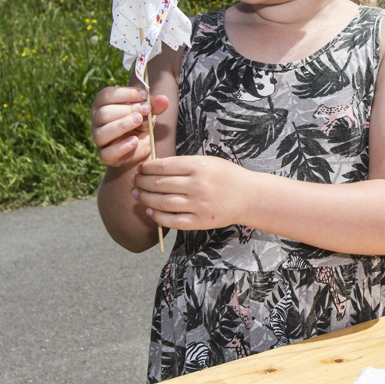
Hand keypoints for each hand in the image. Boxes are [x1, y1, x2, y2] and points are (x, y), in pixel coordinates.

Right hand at [91, 86, 169, 167]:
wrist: (141, 146)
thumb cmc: (140, 122)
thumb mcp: (148, 111)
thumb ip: (154, 105)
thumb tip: (163, 100)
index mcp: (103, 105)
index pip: (106, 95)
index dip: (125, 93)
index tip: (144, 95)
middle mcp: (97, 121)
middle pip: (104, 113)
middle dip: (127, 109)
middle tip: (146, 109)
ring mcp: (99, 139)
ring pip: (102, 133)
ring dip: (122, 125)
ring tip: (139, 121)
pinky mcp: (105, 155)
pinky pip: (108, 153)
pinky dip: (122, 147)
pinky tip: (135, 141)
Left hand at [132, 155, 246, 229]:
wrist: (249, 196)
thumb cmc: (227, 176)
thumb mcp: (208, 161)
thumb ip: (184, 164)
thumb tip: (155, 167)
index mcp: (199, 166)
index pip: (164, 166)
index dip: (147, 168)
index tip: (140, 168)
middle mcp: (197, 185)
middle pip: (159, 184)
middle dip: (142, 182)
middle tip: (134, 181)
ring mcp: (198, 205)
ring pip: (162, 202)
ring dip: (145, 198)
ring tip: (137, 195)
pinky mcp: (200, 222)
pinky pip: (172, 221)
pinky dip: (157, 216)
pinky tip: (150, 211)